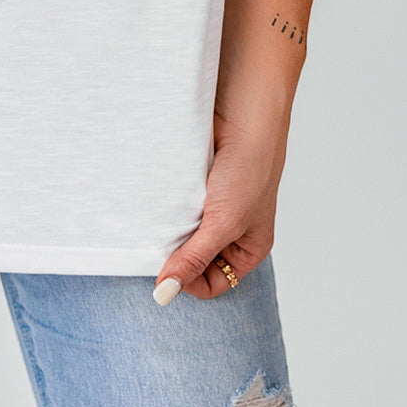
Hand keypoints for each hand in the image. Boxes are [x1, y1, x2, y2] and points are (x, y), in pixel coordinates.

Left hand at [153, 105, 288, 301]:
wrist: (242, 112)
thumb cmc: (249, 168)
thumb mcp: (224, 223)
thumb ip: (194, 258)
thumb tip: (165, 294)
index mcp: (248, 246)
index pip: (213, 283)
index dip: (189, 281)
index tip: (167, 271)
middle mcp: (230, 229)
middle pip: (194, 258)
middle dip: (177, 254)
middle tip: (159, 244)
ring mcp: (210, 204)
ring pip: (180, 231)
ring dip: (168, 228)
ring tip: (159, 219)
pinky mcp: (193, 182)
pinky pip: (172, 204)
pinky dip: (163, 205)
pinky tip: (157, 200)